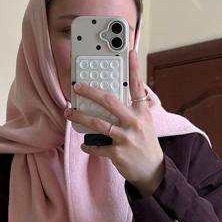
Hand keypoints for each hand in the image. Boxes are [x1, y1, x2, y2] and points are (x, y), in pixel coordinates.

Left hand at [64, 46, 164, 194]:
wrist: (153, 170)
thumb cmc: (146, 143)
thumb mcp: (145, 123)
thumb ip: (133, 109)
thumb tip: (114, 96)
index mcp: (142, 112)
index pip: (138, 86)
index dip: (134, 68)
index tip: (129, 51)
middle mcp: (134, 122)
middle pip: (109, 101)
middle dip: (90, 92)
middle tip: (77, 87)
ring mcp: (125, 138)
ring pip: (98, 123)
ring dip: (80, 117)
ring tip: (68, 112)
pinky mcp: (117, 152)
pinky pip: (96, 146)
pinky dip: (88, 145)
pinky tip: (84, 143)